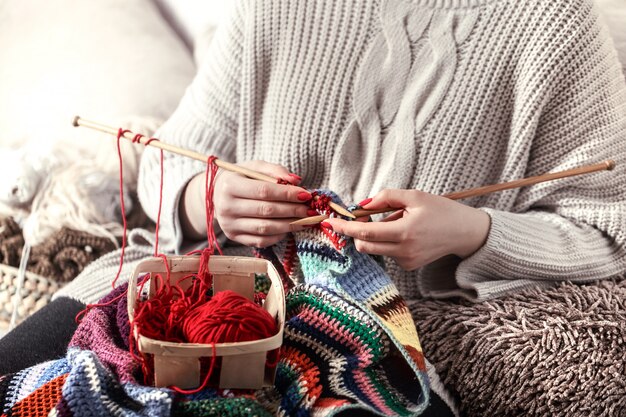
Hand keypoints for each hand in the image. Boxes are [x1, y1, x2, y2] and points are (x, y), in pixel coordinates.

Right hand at [182, 160, 311, 247]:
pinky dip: (279, 235)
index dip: (287, 194)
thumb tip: (297, 181)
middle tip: (310, 209)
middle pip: (266, 211)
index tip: (306, 195)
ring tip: (305, 220)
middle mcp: (226, 207)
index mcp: (229, 186)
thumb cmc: (241, 178)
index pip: (264, 191)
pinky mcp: (234, 237)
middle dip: (293, 210)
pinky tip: (289, 228)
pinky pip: (261, 241)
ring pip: (265, 228)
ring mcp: (229, 225)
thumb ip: (275, 170)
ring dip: (290, 225)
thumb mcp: (254, 167)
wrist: (216, 194)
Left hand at [323, 189, 490, 270]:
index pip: (365, 233)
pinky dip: (387, 242)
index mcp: (404, 232)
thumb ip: (386, 197)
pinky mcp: (409, 266)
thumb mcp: (414, 196)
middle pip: (364, 246)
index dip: (345, 228)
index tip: (330, 222)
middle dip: (356, 233)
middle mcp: (404, 250)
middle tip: (361, 217)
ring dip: (374, 236)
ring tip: (396, 222)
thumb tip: (362, 205)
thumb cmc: (440, 210)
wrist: (464, 232)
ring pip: (375, 249)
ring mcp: (407, 261)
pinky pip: (387, 253)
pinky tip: (404, 233)